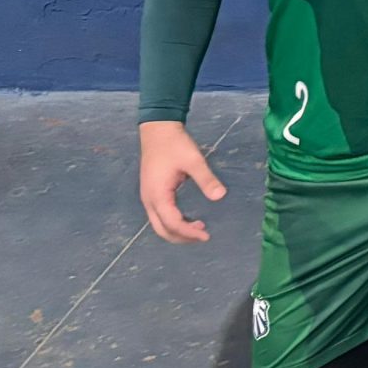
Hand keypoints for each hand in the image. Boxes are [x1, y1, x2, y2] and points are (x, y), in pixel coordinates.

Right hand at [138, 120, 226, 244]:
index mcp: (158, 195)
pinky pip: (159, 215)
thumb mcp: (193, 160)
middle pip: (162, 230)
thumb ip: (206, 179)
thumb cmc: (175, 144)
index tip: (206, 235)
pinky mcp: (151, 192)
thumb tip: (220, 196)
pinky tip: (188, 218)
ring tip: (199, 228)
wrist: (157, 130)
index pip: (172, 223)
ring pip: (159, 224)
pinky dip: (172, 222)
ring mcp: (148, 197)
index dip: (189, 233)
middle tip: (203, 236)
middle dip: (182, 237)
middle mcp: (149, 200)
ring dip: (177, 231)